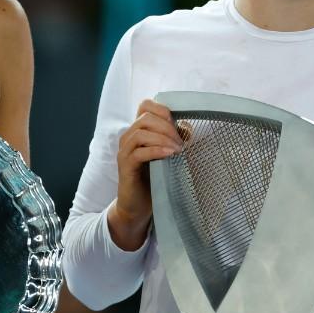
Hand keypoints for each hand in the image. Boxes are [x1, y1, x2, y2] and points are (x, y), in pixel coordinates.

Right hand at [108, 99, 183, 249]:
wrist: (138, 207)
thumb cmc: (154, 179)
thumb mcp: (167, 156)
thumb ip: (174, 140)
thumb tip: (188, 128)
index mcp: (138, 131)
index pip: (145, 105)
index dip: (162, 109)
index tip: (177, 122)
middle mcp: (128, 137)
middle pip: (145, 117)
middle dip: (167, 126)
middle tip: (181, 141)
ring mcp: (125, 151)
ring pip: (141, 132)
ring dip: (163, 138)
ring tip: (178, 149)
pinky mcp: (125, 166)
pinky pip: (139, 152)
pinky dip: (156, 150)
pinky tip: (170, 155)